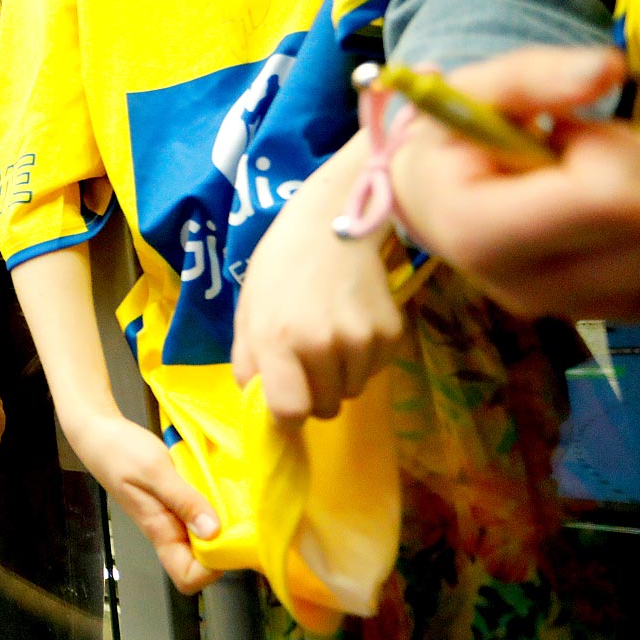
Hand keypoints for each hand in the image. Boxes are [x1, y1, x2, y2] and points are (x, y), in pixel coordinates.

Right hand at [68, 414, 219, 593]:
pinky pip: (200, 514)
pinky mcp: (176, 500)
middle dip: (225, 544)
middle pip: (201, 561)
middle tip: (240, 514)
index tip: (228, 540)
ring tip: (235, 497)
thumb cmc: (121, 451)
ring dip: (223, 523)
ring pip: (204, 537)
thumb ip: (183, 500)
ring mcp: (172, 515)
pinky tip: (221, 485)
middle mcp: (168, 529)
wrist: (99, 431)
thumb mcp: (154, 471)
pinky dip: (215, 505)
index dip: (210, 569)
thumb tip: (214, 533)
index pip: (187, 577)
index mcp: (159, 530)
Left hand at [232, 142, 402, 426]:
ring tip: (328, 334)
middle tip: (306, 360)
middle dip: (313, 394)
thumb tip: (259, 406)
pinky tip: (351, 323)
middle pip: (325, 408)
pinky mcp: (391, 333)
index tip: (286, 401)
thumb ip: (248, 363)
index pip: (290, 412)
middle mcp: (320, 344)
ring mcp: (360, 340)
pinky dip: (364, 358)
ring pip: (352, 391)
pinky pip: (376, 370)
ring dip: (340, 376)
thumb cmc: (280, 268)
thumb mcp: (248, 312)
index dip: (286, 415)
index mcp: (277, 339)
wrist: (331, 224)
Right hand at [390, 46, 639, 321]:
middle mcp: (530, 291)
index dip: (602, 150)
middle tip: (592, 148)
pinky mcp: (617, 312)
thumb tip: (608, 69)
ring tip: (607, 175)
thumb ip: (535, 75)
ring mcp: (578, 310)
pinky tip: (617, 211)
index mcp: (479, 237)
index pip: (608, 201)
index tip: (563, 134)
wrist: (441, 203)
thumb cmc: (457, 142)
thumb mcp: (475, 92)